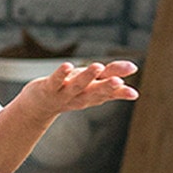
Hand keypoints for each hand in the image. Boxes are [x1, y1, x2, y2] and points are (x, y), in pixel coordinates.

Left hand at [20, 60, 138, 117]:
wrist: (37, 107)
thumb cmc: (68, 93)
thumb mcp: (90, 87)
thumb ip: (111, 80)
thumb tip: (134, 83)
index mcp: (92, 95)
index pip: (108, 93)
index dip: (120, 93)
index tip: (134, 93)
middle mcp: (80, 95)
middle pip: (95, 91)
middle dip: (107, 86)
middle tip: (119, 82)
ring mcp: (63, 93)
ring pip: (77, 85)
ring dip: (87, 76)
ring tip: (98, 66)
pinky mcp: (48, 87)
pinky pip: (55, 80)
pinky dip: (61, 73)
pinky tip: (67, 65)